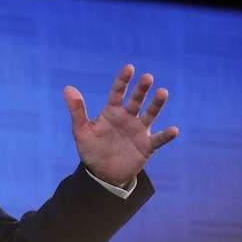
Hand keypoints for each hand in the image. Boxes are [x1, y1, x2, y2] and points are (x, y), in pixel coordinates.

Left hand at [64, 64, 177, 186]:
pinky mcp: (147, 146)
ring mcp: (139, 131)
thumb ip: (76, 110)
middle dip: (141, 89)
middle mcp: (128, 118)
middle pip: (136, 100)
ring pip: (150, 115)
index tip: (129, 68)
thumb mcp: (81, 131)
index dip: (123, 81)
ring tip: (163, 92)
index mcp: (112, 112)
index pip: (117, 92)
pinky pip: (158, 139)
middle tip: (147, 77)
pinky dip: (166, 135)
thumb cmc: (91, 150)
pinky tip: (173, 130)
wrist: (102, 173)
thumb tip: (67, 87)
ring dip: (156, 104)